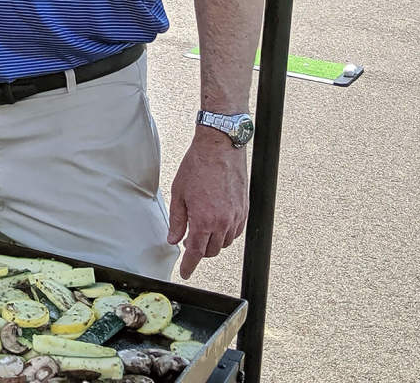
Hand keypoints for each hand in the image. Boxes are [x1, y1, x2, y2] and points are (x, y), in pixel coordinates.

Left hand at [166, 133, 248, 278]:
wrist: (220, 147)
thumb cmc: (197, 166)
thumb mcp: (178, 193)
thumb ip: (177, 220)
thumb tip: (174, 239)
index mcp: (204, 220)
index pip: (196, 253)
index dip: (189, 266)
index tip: (185, 273)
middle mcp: (223, 221)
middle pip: (212, 250)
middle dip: (200, 251)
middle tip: (189, 241)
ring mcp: (236, 216)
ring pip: (225, 242)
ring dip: (214, 242)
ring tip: (203, 228)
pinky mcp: (245, 209)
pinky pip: (236, 231)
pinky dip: (226, 233)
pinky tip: (217, 222)